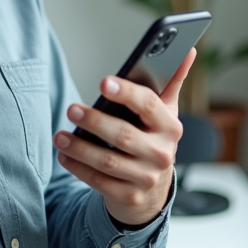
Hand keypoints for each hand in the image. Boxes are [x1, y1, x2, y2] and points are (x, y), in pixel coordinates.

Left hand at [53, 48, 195, 226]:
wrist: (152, 189)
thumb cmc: (153, 139)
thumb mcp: (165, 112)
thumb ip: (172, 81)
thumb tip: (188, 50)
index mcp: (170, 127)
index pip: (148, 105)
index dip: (126, 93)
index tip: (103, 82)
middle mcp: (162, 154)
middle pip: (124, 135)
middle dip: (95, 120)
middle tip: (71, 108)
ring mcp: (146, 178)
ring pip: (108, 161)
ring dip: (80, 147)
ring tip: (60, 135)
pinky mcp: (128, 197)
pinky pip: (98, 182)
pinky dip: (78, 168)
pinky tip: (64, 155)